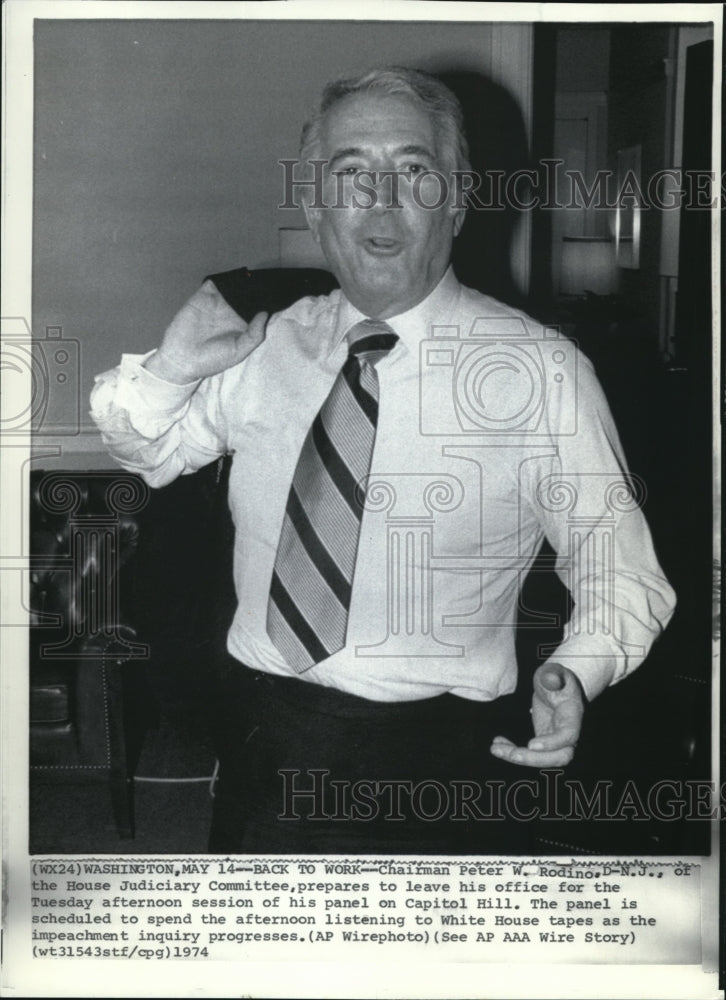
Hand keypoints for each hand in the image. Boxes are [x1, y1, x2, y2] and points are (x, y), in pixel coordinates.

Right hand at [146, 285, 267, 383]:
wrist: (181, 358)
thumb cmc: (211, 360)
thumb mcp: (238, 352)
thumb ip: (254, 335)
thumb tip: (265, 313)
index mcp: (242, 326)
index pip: (258, 310)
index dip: (267, 303)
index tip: (278, 294)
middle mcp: (231, 313)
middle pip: (247, 295)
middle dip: (256, 287)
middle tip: (268, 279)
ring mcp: (217, 304)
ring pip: (233, 287)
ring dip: (241, 281)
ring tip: (254, 275)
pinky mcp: (203, 297)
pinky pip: (215, 283)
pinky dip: (223, 278)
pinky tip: (234, 276)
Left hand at [490, 663, 584, 767]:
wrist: (556, 685)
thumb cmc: (556, 676)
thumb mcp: (555, 672)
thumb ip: (554, 675)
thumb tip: (551, 679)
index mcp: (572, 715)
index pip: (568, 735)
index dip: (552, 743)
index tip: (531, 744)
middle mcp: (567, 732)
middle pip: (559, 756)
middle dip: (534, 759)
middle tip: (512, 754)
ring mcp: (555, 739)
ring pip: (542, 759)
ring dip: (518, 757)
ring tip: (495, 749)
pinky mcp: (543, 740)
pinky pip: (530, 753)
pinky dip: (512, 752)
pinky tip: (497, 745)